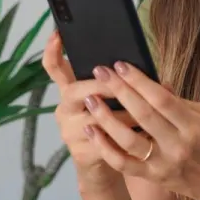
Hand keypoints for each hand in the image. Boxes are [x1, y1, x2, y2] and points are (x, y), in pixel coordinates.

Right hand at [41, 32, 137, 193]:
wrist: (106, 166)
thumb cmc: (117, 125)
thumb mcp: (115, 101)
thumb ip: (121, 84)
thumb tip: (147, 70)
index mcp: (71, 92)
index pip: (54, 68)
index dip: (52, 50)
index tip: (58, 33)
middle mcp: (65, 109)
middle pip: (75, 91)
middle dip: (102, 85)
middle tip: (120, 82)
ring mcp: (69, 131)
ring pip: (96, 117)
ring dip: (123, 113)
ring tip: (144, 112)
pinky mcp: (80, 152)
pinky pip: (105, 140)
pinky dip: (126, 135)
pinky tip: (142, 133)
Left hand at [81, 61, 199, 199]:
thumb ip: (182, 102)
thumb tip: (155, 84)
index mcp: (195, 126)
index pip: (162, 99)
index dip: (139, 80)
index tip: (121, 64)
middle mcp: (177, 145)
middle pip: (142, 115)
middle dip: (119, 90)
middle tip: (100, 71)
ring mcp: (163, 164)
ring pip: (128, 141)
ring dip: (106, 119)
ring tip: (90, 100)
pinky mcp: (153, 177)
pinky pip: (124, 164)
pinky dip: (105, 148)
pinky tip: (92, 131)